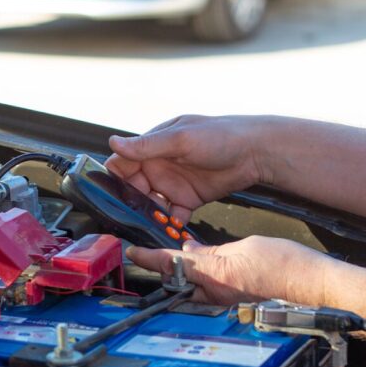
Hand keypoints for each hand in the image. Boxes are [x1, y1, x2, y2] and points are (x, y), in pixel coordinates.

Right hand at [106, 115, 267, 222]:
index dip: (114, 179)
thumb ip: (147, 145)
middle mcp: (160, 166)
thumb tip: (114, 142)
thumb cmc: (220, 135)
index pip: (123, 163)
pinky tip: (169, 231)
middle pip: (133, 189)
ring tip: (147, 227)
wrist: (255, 152)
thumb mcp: (180, 139)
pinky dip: (168, 225)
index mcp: (154, 147)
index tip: (110, 196)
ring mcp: (173, 185)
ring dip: (147, 217)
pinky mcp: (188, 200)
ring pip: (150, 206)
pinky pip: (171, 217)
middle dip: (129, 204)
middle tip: (128, 217)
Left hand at [126, 236, 332, 305]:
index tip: (132, 252)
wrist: (311, 285)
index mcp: (214, 275)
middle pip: (175, 282)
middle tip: (143, 258)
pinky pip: (208, 291)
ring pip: (190, 288)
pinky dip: (198, 280)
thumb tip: (191, 252)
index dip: (149, 258)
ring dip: (177, 275)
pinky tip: (198, 269)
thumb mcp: (244, 248)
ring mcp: (224, 300)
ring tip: (165, 262)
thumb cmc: (285, 267)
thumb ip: (213, 252)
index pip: (171, 265)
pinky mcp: (235, 301)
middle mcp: (215, 293)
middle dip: (159, 270)